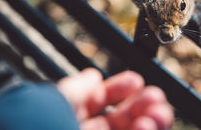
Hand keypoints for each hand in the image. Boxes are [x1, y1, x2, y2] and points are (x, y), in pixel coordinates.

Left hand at [57, 68, 172, 129]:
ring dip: (150, 122)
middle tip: (155, 98)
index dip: (119, 89)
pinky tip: (148, 125)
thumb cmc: (42, 124)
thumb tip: (93, 76)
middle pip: (121, 120)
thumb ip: (78, 88)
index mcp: (68, 120)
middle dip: (142, 106)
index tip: (136, 81)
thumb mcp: (58, 103)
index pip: (99, 102)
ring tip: (158, 114)